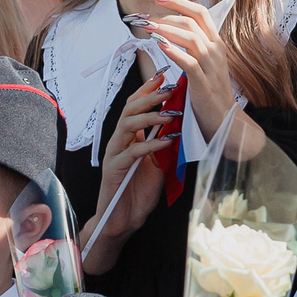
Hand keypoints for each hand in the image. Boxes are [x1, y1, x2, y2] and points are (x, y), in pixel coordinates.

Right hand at [83, 69, 176, 266]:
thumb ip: (165, 145)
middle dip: (149, 96)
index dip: (148, 89)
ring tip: (170, 113)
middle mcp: (119, 141)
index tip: (165, 75)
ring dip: (150, 117)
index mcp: (129, 138)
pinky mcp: (114, 170)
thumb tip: (183, 125)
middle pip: (129, 109)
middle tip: (168, 88)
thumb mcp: (159, 164)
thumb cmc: (139, 192)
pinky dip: (151, 144)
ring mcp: (114, 154)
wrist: (122, 220)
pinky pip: (132, 152)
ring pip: (127, 125)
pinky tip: (167, 141)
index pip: (135, 106)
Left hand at [140, 0, 232, 138]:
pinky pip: (189, 62)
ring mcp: (212, 66)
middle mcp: (216, 50)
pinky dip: (173, 51)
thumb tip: (170, 31)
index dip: (176, 0)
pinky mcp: (204, 83)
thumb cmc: (209, 91)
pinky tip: (158, 44)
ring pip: (190, 38)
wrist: (224, 120)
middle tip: (143, 13)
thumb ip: (192, 46)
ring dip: (165, 29)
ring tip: (145, 26)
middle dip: (165, 12)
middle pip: (192, 20)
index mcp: (216, 42)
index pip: (198, 12)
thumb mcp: (204, 63)